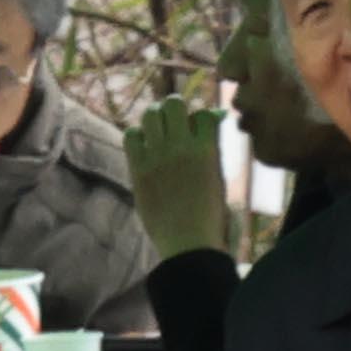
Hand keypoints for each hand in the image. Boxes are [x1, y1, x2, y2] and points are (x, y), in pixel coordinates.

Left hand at [127, 96, 227, 259]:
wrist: (189, 247)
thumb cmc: (213, 221)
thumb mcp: (220, 183)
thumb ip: (212, 157)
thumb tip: (204, 138)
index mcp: (208, 150)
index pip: (204, 114)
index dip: (202, 118)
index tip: (200, 128)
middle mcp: (182, 146)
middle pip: (173, 104)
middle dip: (175, 111)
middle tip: (175, 123)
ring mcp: (157, 156)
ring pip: (150, 114)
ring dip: (155, 120)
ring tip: (158, 134)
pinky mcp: (139, 169)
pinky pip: (131, 136)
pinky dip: (137, 137)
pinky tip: (144, 149)